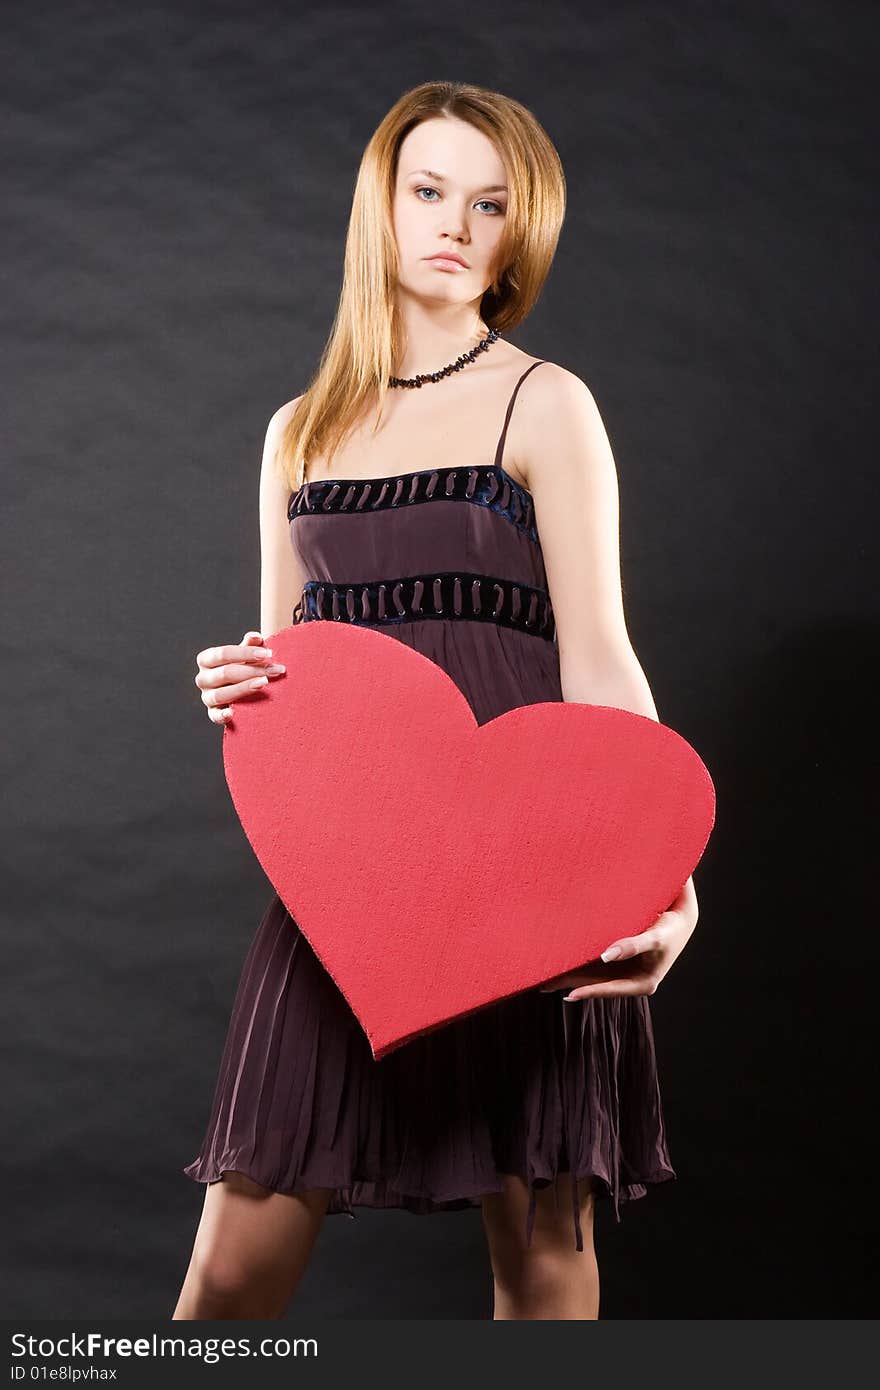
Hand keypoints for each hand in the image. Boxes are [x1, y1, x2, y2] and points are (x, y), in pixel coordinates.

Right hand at [194, 629, 285, 725]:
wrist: (240, 690)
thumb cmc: (242, 668)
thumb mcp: (245, 656)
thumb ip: (249, 645)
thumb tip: (256, 637)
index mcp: (206, 660)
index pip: (223, 654)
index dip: (246, 653)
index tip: (268, 653)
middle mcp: (203, 678)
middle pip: (226, 673)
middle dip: (253, 670)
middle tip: (275, 670)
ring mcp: (207, 697)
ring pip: (221, 694)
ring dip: (244, 688)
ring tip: (264, 683)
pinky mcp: (213, 713)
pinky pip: (215, 716)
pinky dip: (222, 716)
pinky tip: (233, 713)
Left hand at [537, 904, 698, 1000]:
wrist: (682, 917)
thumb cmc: (671, 929)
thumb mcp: (655, 938)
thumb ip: (632, 945)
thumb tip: (606, 955)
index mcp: (642, 983)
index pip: (610, 989)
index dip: (589, 991)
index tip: (568, 994)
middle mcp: (630, 978)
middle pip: (596, 983)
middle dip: (571, 983)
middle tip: (542, 984)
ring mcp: (624, 968)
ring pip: (592, 973)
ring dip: (571, 973)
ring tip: (543, 974)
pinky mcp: (619, 957)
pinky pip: (595, 961)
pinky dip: (580, 960)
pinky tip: (561, 958)